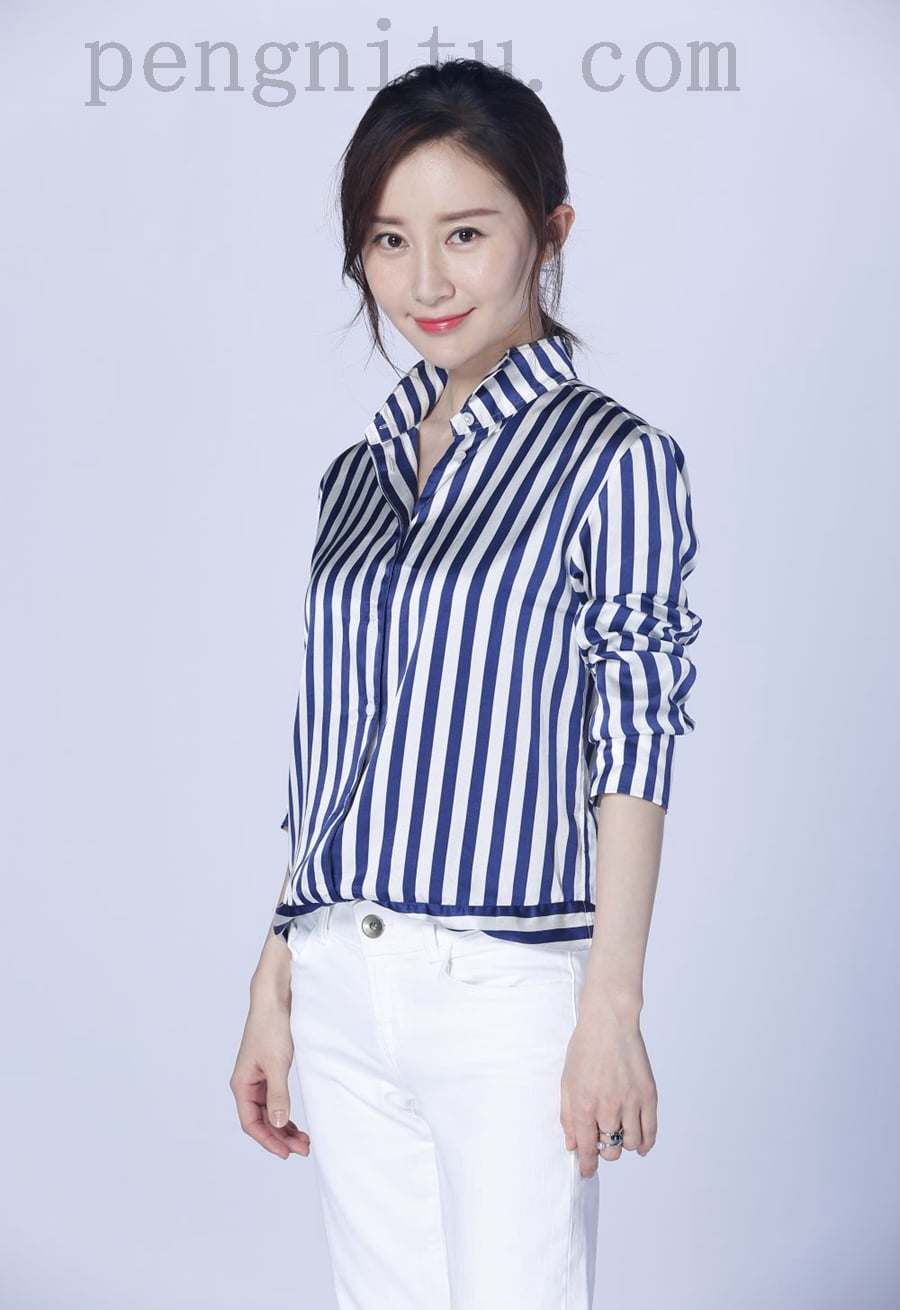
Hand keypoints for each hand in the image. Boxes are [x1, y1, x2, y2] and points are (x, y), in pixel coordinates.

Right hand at [229, 998, 310, 1159]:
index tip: (287, 1153)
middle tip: (303, 1149)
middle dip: (280, 1137)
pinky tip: (296, 1123)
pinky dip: (285, 1113)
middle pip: (260, 1121)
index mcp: (241, 1084)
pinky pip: (274, 1100)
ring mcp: (257, 1078)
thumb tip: (279, 1125)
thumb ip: (278, 1096)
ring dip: (284, 1127)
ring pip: (268, 1112)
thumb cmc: (272, 1027)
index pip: (251, 1123)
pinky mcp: (268, 1071)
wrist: (275, 1000)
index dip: (268, 1141)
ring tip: (304, 1141)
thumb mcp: (277, 1064)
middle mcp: (246, 1084)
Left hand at [559, 1011, 656, 1177]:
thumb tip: (572, 1145)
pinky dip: (646, 1143)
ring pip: (631, 1144)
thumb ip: (567, 1116)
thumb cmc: (584, 1048)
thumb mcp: (566, 1081)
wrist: (610, 1022)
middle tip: (603, 1140)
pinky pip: (651, 1132)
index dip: (587, 1164)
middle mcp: (608, 1107)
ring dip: (624, 1144)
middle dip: (605, 1150)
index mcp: (584, 1104)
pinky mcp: (649, 1096)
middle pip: (611, 1149)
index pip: (587, 1148)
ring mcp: (631, 1102)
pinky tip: (640, 1145)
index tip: (587, 1171)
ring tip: (618, 1132)